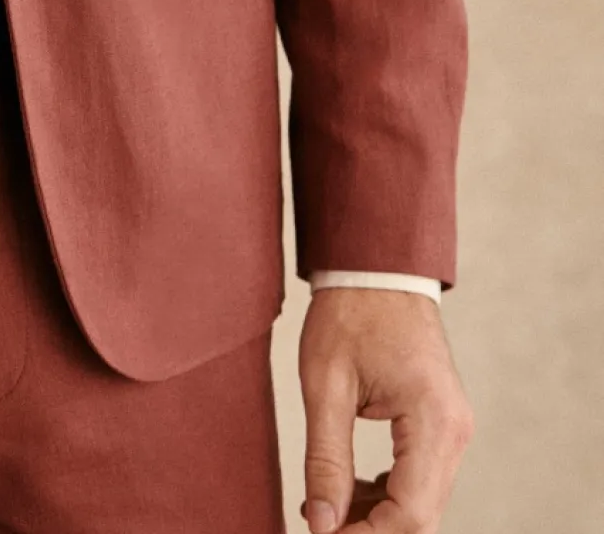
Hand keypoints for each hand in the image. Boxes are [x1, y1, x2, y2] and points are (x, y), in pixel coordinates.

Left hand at [298, 288, 472, 531]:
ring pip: (421, 502)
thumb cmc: (350, 313)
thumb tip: (321, 524)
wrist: (377, 267)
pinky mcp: (440, 425)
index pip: (412, 513)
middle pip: (421, 516)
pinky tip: (346, 489)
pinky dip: (385, 494)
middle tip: (317, 527)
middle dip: (370, 531)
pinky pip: (419, 479)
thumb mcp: (326, 385)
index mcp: (434, 421)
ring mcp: (453, 429)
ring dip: (375, 516)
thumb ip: (325, 459)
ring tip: (322, 509)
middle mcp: (455, 432)